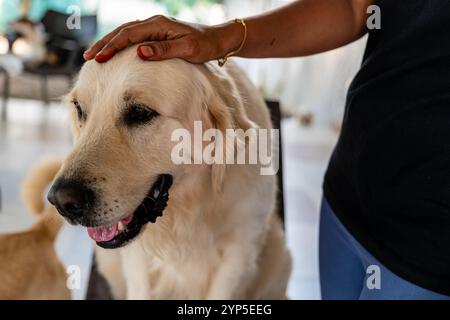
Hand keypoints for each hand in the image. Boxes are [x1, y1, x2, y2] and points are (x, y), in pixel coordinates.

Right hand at [83, 15, 240, 63]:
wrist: (217, 40)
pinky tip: (113, 50)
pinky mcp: (157, 34)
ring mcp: (155, 27)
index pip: (129, 35)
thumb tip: (140, 52)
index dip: (112, 46)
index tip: (99, 58)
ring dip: (109, 43)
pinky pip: (133, 37)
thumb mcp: (187, 50)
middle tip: (88, 57)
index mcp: (159, 24)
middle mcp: (154, 23)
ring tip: (94, 54)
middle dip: (104, 44)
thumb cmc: (204, 45)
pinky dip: (120, 43)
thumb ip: (164, 50)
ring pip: (125, 33)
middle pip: (122, 31)